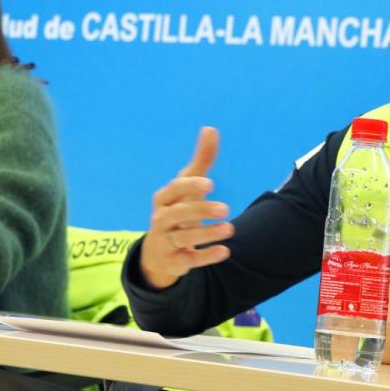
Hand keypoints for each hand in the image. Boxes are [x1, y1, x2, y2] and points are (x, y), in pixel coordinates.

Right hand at [139, 127, 234, 289]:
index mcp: (163, 199)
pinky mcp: (174, 261)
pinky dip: (205, 257)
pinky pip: (188, 260)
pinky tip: (225, 251)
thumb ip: (201, 160)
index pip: (173, 190)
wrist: (159, 250)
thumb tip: (211, 129)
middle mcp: (161, 220)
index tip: (211, 183)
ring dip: (207, 234)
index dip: (189, 186)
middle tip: (226, 209)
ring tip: (230, 229)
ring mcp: (165, 242)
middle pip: (177, 215)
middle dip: (200, 211)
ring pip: (183, 238)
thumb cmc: (178, 208)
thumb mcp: (188, 185)